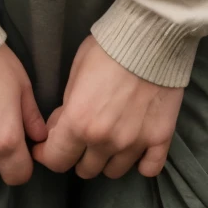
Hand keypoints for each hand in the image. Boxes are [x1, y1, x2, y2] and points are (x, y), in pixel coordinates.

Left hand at [32, 36, 182, 180]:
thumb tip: (60, 128)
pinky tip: (136, 149)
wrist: (150, 35)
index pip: (56, 160)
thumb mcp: (76, 72)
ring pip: (114, 172)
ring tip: (108, 139)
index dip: (47, 154)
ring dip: (107, 159)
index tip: (47, 147)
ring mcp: (135, 142)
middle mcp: (105, 140)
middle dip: (78, 155)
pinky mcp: (160, 138)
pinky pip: (149, 169)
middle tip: (81, 137)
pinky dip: (141, 163)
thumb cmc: (108, 47)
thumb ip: (67, 106)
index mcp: (79, 122)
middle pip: (85, 170)